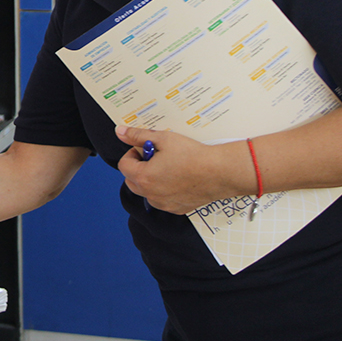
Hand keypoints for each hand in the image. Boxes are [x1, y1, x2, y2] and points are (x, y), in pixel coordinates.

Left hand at [115, 126, 243, 213]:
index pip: (124, 165)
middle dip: (138, 167)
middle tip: (156, 157)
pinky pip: (161, 200)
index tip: (145, 149)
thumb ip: (138, 136)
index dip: (132, 154)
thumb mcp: (163, 138)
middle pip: (131, 180)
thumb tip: (121, 132)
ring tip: (168, 167)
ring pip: (146, 191)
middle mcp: (150, 194)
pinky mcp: (176, 209)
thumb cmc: (193, 156)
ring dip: (150, 180)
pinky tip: (178, 178)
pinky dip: (163, 190)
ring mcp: (163, 204)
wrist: (220, 172)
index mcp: (144, 177)